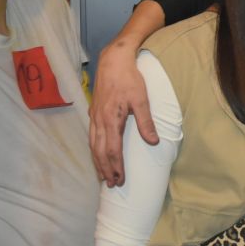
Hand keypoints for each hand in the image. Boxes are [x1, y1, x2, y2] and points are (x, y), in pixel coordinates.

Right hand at [89, 38, 158, 185]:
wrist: (113, 61)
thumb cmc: (129, 79)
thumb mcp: (141, 99)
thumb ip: (146, 122)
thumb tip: (153, 142)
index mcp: (111, 120)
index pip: (112, 151)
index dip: (116, 167)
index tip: (120, 179)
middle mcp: (99, 121)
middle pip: (100, 152)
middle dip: (106, 169)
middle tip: (112, 184)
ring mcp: (94, 117)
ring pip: (93, 145)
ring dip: (98, 162)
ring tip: (103, 175)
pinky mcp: (93, 112)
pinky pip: (91, 136)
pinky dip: (94, 149)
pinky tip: (97, 153)